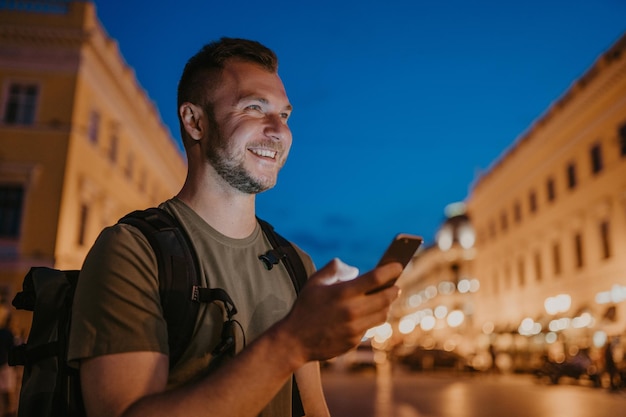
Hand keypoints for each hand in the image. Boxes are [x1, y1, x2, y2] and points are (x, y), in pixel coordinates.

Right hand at [280, 258, 401, 364]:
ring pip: (383, 314)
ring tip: (385, 299)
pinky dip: (373, 318)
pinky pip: (371, 327)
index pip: (376, 278)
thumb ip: (333, 269)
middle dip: (394, 289)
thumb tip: (354, 269)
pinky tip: (369, 313)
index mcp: (342, 292)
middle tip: (396, 285)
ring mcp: (354, 328)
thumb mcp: (314, 282)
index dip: (391, 270)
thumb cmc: (305, 307)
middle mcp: (351, 310)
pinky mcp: (354, 341)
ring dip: (387, 305)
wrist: (295, 340)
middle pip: (386, 297)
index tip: (398, 266)